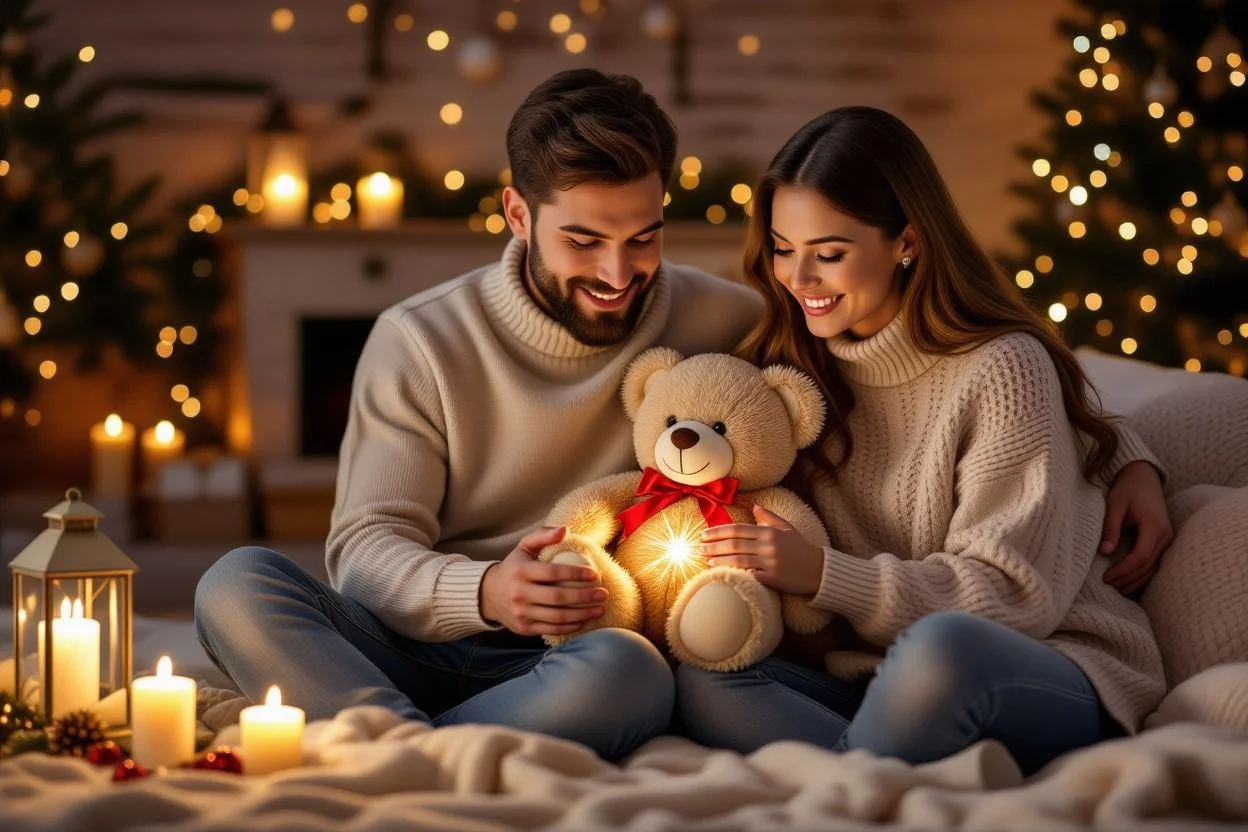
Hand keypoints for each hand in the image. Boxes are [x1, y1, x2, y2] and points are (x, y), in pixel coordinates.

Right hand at [479, 526, 608, 635]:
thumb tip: (565, 530)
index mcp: (521, 571)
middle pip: (558, 597)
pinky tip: (584, 620)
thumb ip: (544, 535)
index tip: (594, 574)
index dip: (575, 574)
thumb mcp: (524, 546)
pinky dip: (571, 626)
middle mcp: (519, 593)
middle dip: (585, 597)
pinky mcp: (524, 627)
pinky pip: (552, 628)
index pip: (552, 573)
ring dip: (582, 614)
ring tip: (599, 609)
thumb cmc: (515, 567)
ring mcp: (521, 612)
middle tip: (603, 594)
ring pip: (557, 616)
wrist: (488, 594)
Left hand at [698, 504, 824, 595]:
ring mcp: (770, 562)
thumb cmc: (802, 548)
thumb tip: (754, 506)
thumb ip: (769, 517)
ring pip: (738, 560)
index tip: (704, 534)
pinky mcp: (773, 578)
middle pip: (734, 544)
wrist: (819, 570)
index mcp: (769, 532)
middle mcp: (768, 545)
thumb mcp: (787, 528)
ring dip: (719, 560)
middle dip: (713, 546)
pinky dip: (735, 573)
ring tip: (705, 560)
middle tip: (698, 548)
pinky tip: (722, 574)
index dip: (718, 531)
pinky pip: (749, 575)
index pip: (738, 529)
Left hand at [1101, 461, 1172, 595]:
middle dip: (1127, 579)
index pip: (1141, 556)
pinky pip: (1155, 564)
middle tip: (1107, 586)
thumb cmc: (1127, 490)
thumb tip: (1104, 552)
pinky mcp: (1164, 542)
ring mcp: (1168, 540)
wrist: (1143, 479)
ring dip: (1136, 581)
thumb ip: (1110, 527)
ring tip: (1116, 590)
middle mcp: (1166, 536)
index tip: (1106, 577)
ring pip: (1154, 568)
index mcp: (1155, 526)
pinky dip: (1142, 575)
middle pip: (1148, 566)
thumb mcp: (1115, 504)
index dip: (1123, 570)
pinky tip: (1128, 583)